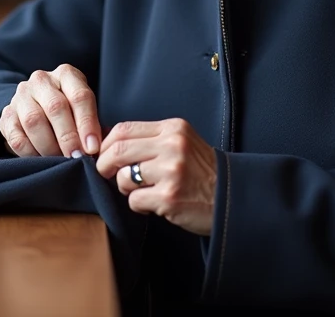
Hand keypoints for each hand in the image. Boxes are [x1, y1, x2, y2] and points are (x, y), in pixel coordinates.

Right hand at [0, 64, 99, 157]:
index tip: (92, 148)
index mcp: (66, 74)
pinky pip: (17, 137)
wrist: (37, 108)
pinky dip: (31, 153)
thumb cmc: (70, 111)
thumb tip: (96, 149)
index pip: (79, 96)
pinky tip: (42, 161)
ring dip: (49, 146)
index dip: (87, 124)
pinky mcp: (6, 115)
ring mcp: (21, 96)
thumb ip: (92, 126)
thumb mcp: (83, 110)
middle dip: (68, 137)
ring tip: (60, 161)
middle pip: (55, 107)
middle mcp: (41, 80)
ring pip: (33, 121)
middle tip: (77, 157)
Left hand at [96, 118, 217, 235]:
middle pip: (118, 150)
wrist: (231, 197)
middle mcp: (173, 146)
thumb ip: (149, 140)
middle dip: (105, 165)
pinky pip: (134, 200)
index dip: (106, 144)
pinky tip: (154, 204)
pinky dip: (138, 205)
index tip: (103, 155)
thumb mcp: (180, 144)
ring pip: (124, 177)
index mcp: (173, 129)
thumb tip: (106, 139)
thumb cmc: (201, 172)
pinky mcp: (169, 197)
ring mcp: (171, 171)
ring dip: (125, 188)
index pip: (124, 129)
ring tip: (142, 190)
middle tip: (108, 174)